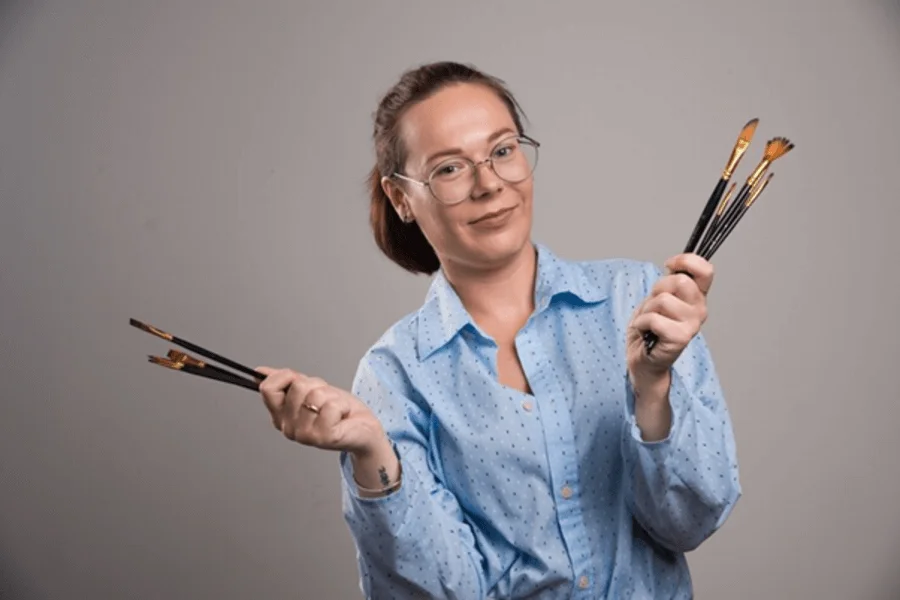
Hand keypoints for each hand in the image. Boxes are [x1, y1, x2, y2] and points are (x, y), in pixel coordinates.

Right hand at [254, 366, 388, 456]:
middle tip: (326, 400)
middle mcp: (288, 428)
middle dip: (317, 386)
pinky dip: (342, 405)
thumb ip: (286, 382)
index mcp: (281, 416)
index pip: (268, 388)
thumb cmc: (340, 412)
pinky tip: (343, 416)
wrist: (364, 431)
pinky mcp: (322, 437)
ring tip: (336, 409)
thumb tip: (261, 372)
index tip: (300, 380)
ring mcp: (303, 435)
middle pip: (297, 386)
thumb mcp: (311, 390)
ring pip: (315, 395)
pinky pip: (331, 406)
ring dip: (332, 396)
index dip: (286, 376)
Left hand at [626, 253, 713, 385]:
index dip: (686, 260)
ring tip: (648, 321)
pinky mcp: (680, 338)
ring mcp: (692, 325)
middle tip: (654, 305)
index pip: (706, 270)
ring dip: (647, 309)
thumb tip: (675, 265)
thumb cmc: (650, 327)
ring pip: (663, 300)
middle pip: (679, 281)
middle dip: (658, 289)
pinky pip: (654, 319)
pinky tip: (644, 331)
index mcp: (697, 296)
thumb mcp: (660, 297)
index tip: (670, 265)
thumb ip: (670, 282)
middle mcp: (700, 309)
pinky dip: (641, 323)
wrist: (642, 358)